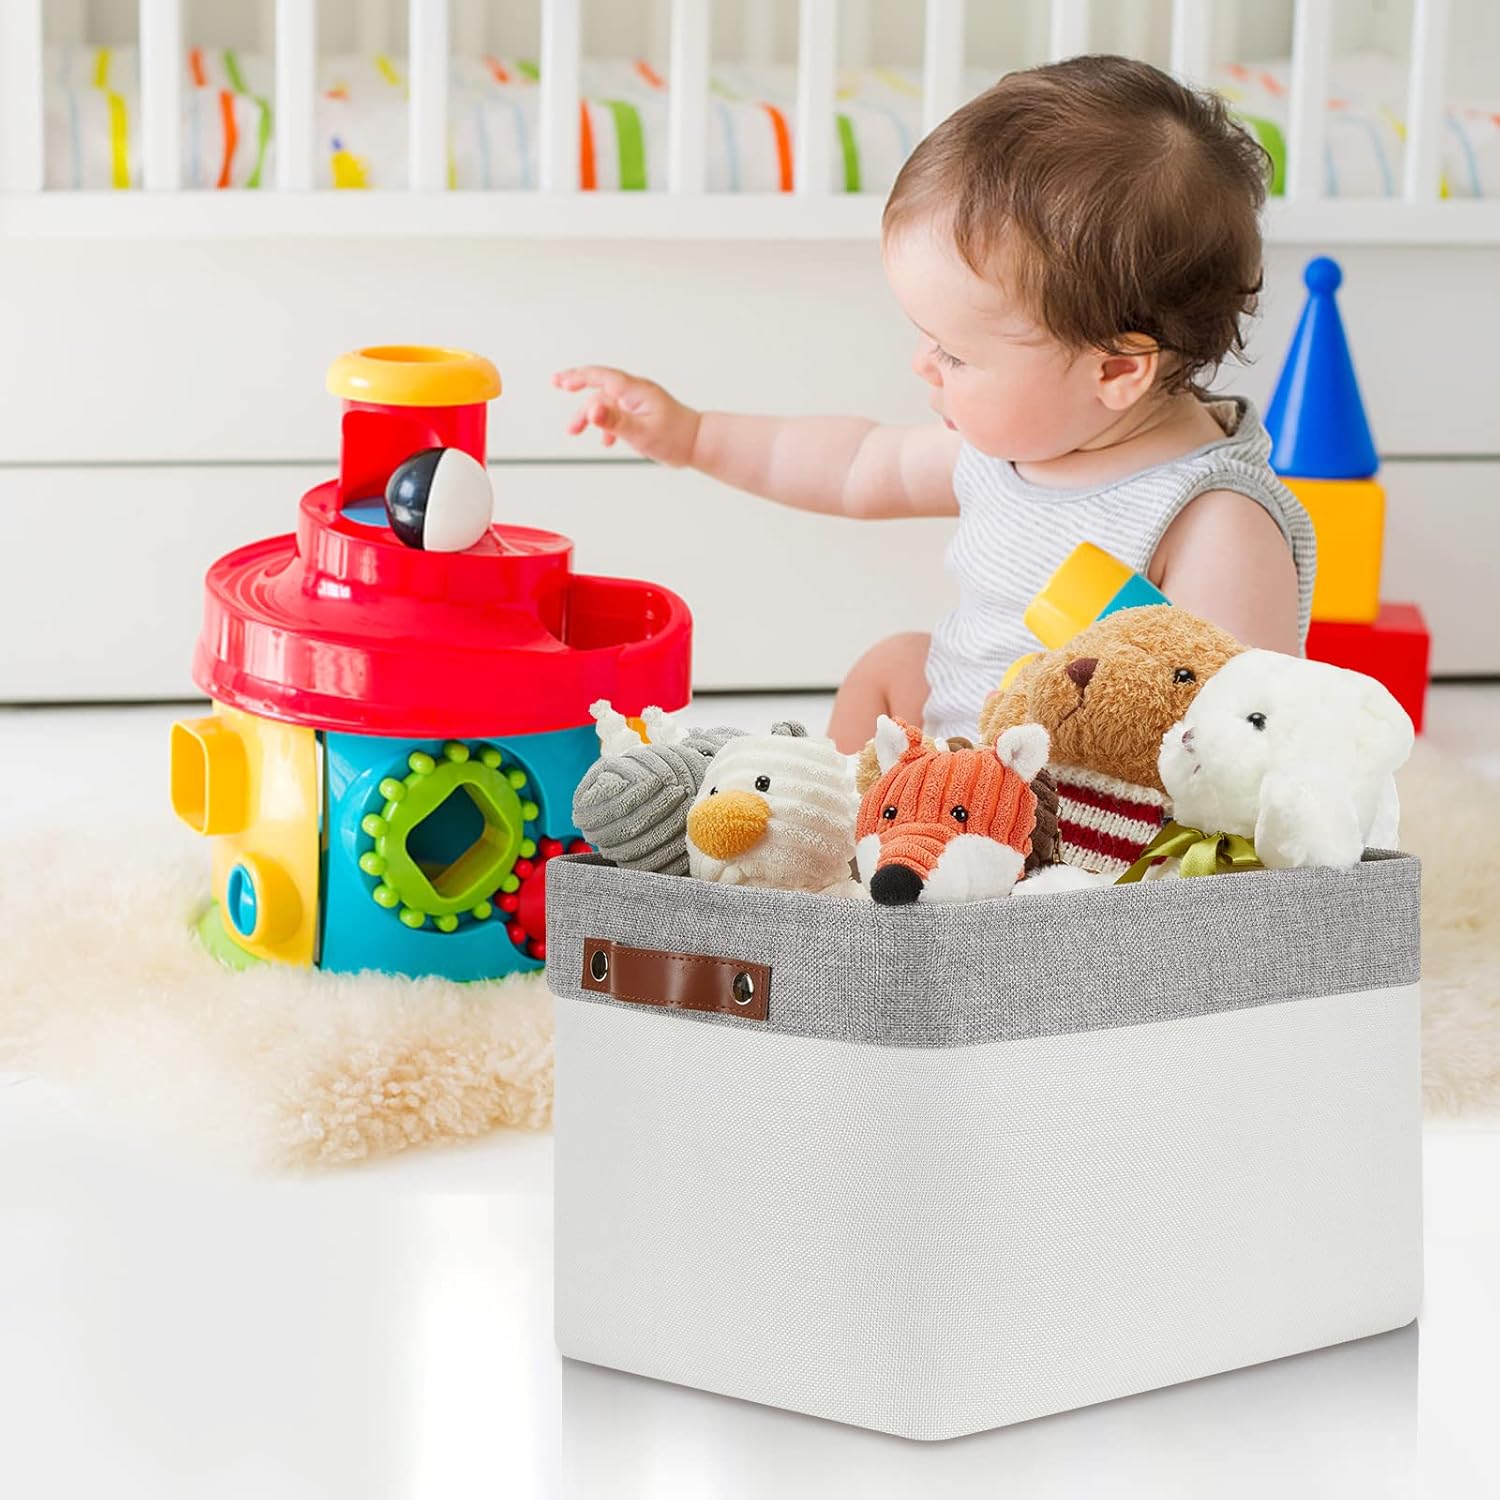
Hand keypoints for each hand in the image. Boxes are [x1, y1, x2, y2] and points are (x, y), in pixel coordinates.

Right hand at [553, 365, 700, 465]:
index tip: (560, 381)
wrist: (698, 444)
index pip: (601, 376)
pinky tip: (606, 442)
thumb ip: (614, 422)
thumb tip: (591, 411)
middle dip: (577, 386)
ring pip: (607, 402)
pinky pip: (618, 413)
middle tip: (557, 384)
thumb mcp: (640, 433)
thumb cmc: (674, 438)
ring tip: (574, 431)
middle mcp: (636, 392)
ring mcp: (639, 402)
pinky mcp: (642, 413)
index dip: (578, 376)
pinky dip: (607, 425)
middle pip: (600, 385)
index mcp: (635, 391)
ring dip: (590, 415)